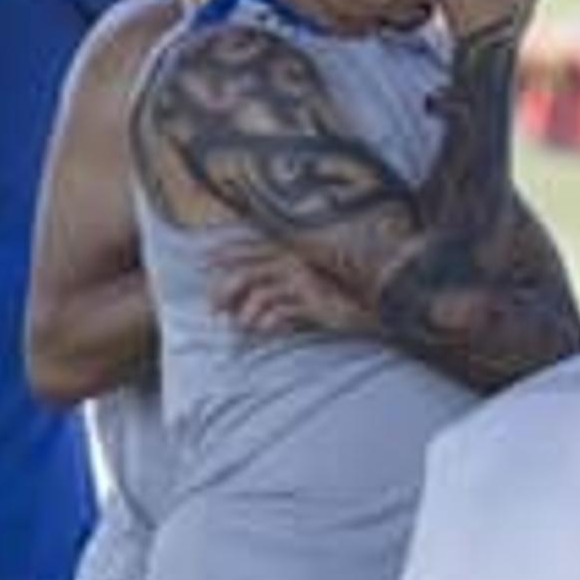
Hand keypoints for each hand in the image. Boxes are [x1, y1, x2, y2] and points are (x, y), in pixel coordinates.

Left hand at [209, 235, 367, 338]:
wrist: (376, 309)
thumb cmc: (338, 300)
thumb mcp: (304, 289)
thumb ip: (276, 287)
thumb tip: (243, 300)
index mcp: (293, 253)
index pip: (251, 248)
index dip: (226, 253)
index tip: (202, 260)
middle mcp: (296, 261)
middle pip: (247, 272)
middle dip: (225, 292)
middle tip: (215, 310)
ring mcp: (305, 280)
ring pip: (259, 294)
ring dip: (246, 315)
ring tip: (245, 328)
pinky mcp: (314, 300)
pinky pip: (279, 311)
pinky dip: (267, 323)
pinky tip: (265, 331)